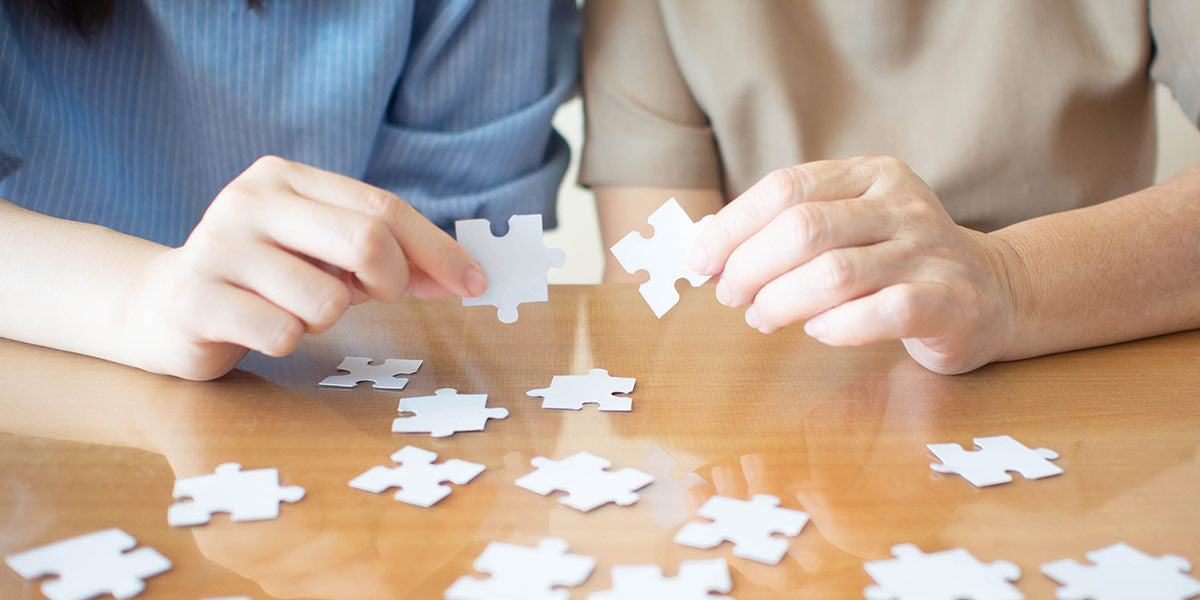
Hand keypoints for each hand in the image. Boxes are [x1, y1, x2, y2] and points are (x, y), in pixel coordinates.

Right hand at [128, 156, 485, 379]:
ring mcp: (218, 247)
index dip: (437, 249)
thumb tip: (466, 274)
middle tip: (379, 297)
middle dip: (392, 281)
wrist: (164, 307)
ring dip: (328, 318)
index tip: (475, 282)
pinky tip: (261, 328)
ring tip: (297, 309)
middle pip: (366, 241)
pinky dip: (289, 340)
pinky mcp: (197, 299)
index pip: (382, 208)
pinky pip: (282, 333)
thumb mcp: (327, 255)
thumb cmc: (267, 279)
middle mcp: (250, 200)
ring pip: (326, 299)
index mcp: (287, 177)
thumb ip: (389, 256)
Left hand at [689, 156, 1024, 373]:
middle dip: (750, 267)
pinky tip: (818, 333)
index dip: (732, 225)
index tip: (700, 259)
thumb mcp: (848, 226)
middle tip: (730, 296)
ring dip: (781, 301)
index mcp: (871, 175)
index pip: (786, 188)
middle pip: (804, 228)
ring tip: (762, 319)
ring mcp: (930, 251)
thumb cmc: (896, 262)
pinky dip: (839, 327)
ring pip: (836, 272)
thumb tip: (707, 245)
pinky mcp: (950, 301)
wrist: (992, 291)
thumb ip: (787, 228)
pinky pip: (884, 312)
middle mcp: (903, 205)